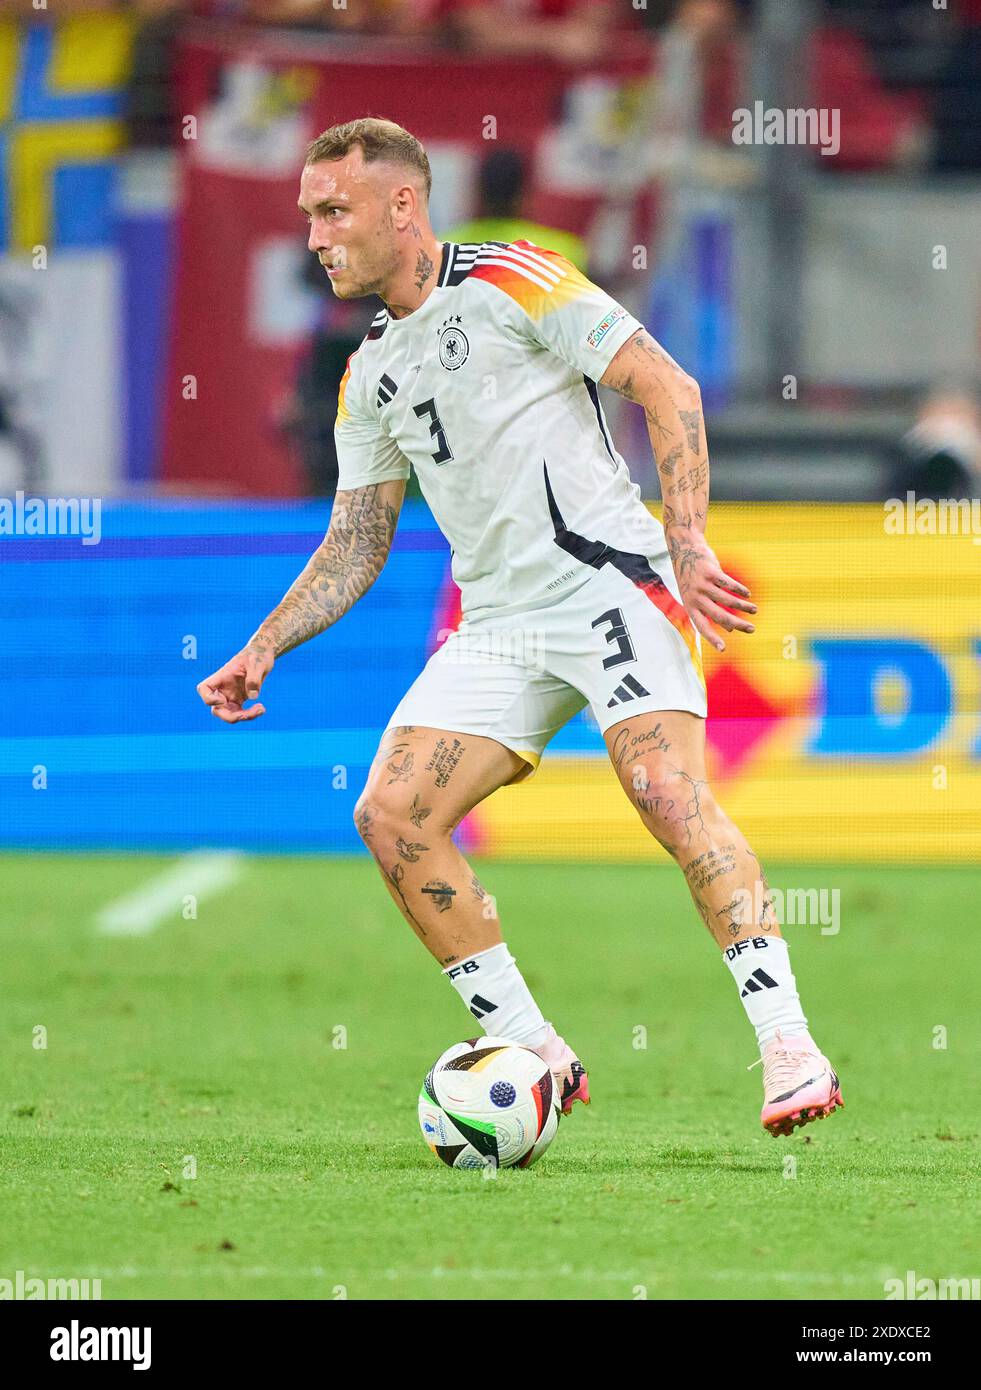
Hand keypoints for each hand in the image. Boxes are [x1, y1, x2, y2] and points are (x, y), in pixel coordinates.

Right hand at [196, 646, 273, 723]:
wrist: (263, 653)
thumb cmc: (258, 655)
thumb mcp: (258, 663)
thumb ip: (254, 678)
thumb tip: (253, 696)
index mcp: (222, 676)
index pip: (204, 689)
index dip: (209, 699)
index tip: (222, 700)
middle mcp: (223, 688)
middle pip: (216, 709)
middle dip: (230, 717)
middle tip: (247, 715)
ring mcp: (231, 695)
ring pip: (229, 714)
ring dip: (244, 717)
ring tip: (261, 709)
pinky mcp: (240, 699)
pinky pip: (240, 713)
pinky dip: (250, 715)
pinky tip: (261, 709)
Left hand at [668, 534, 755, 652]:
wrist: (685, 552)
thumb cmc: (693, 580)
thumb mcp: (696, 598)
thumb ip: (710, 613)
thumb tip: (730, 631)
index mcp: (690, 607)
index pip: (701, 627)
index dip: (712, 638)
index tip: (723, 649)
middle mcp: (695, 597)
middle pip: (719, 615)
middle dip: (737, 624)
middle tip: (752, 629)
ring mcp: (702, 584)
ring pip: (727, 599)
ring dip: (743, 606)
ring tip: (754, 610)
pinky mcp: (710, 571)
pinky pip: (728, 583)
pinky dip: (740, 590)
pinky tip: (747, 594)